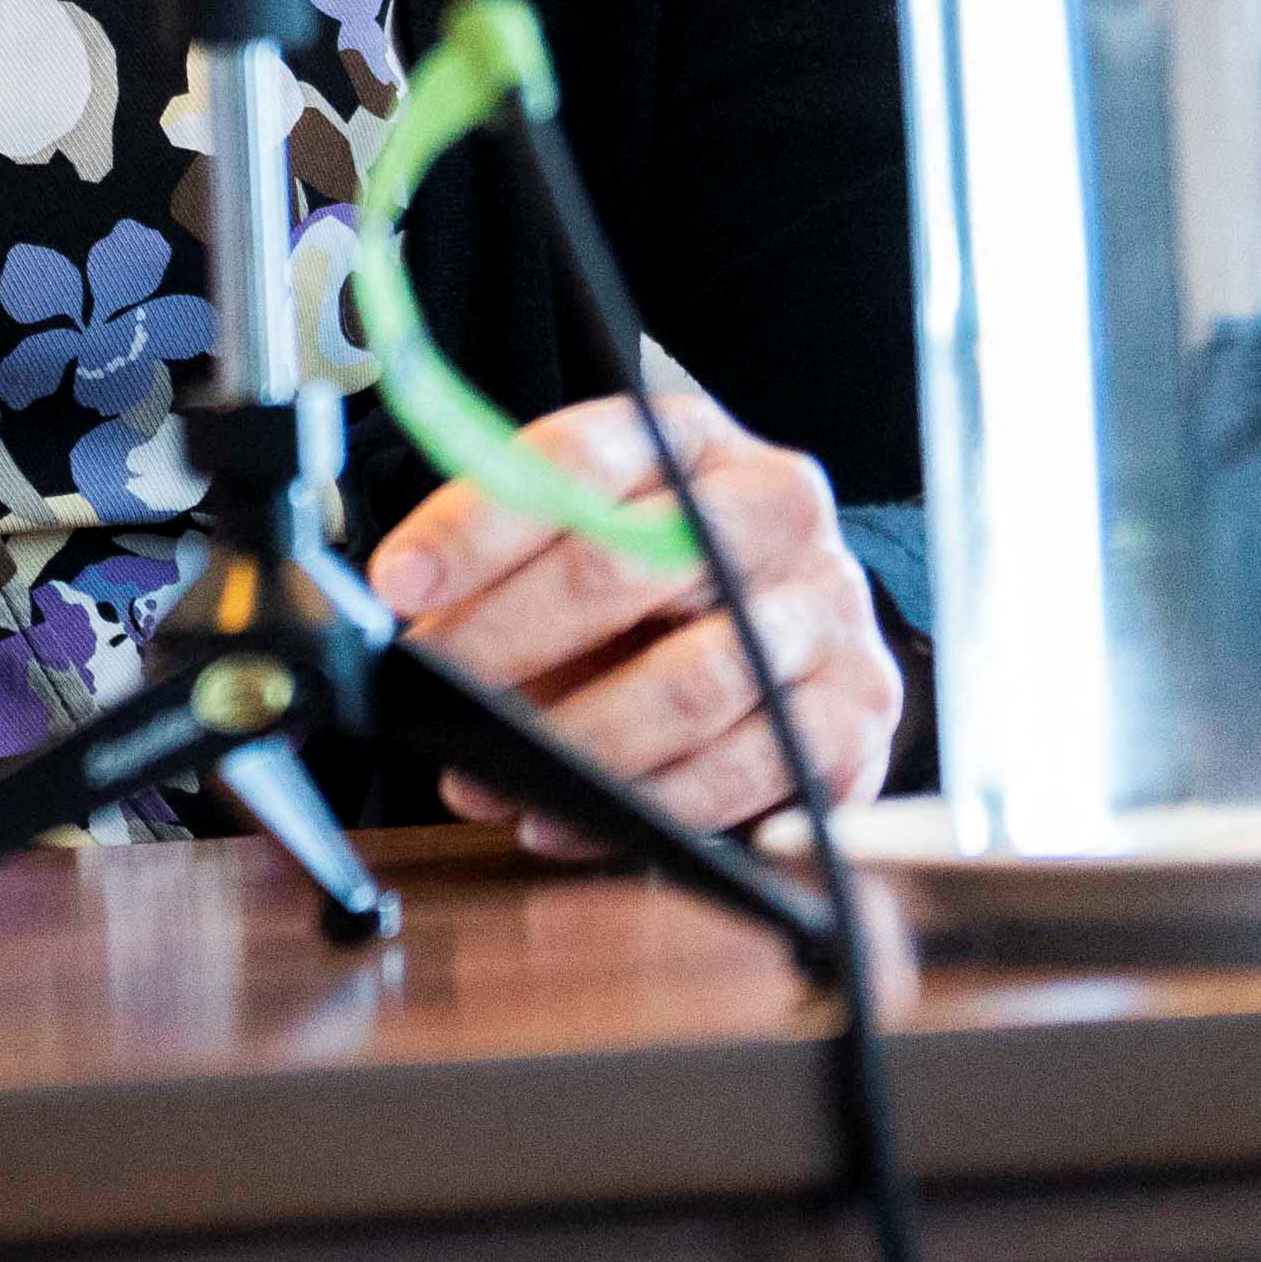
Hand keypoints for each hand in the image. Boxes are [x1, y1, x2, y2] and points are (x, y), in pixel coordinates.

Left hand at [369, 354, 905, 845]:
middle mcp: (775, 507)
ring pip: (691, 684)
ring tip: (487, 776)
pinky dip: (645, 806)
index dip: (477, 525)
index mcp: (687, 439)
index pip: (574, 460)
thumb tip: (408, 620)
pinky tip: (568, 821)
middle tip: (436, 688)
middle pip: (629, 567)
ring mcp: (829, 606)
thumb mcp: (578, 530)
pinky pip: (747, 770)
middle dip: (509, 636)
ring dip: (574, 743)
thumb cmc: (655, 570)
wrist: (793, 611)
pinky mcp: (862, 706)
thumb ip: (500, 555)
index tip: (398, 586)